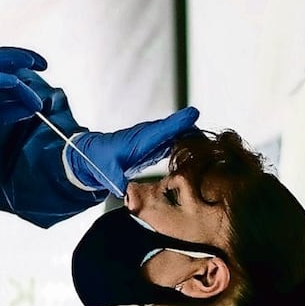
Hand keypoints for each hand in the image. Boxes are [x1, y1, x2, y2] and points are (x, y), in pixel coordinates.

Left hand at [65, 107, 199, 197]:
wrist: (91, 156)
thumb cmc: (99, 162)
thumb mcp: (107, 173)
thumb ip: (116, 181)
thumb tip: (124, 191)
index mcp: (140, 140)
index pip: (163, 128)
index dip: (178, 121)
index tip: (194, 114)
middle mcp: (149, 136)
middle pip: (176, 128)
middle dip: (194, 131)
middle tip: (213, 141)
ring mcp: (153, 140)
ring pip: (177, 134)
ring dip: (193, 137)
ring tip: (211, 147)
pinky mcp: (155, 146)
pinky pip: (174, 141)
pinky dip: (186, 143)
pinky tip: (199, 152)